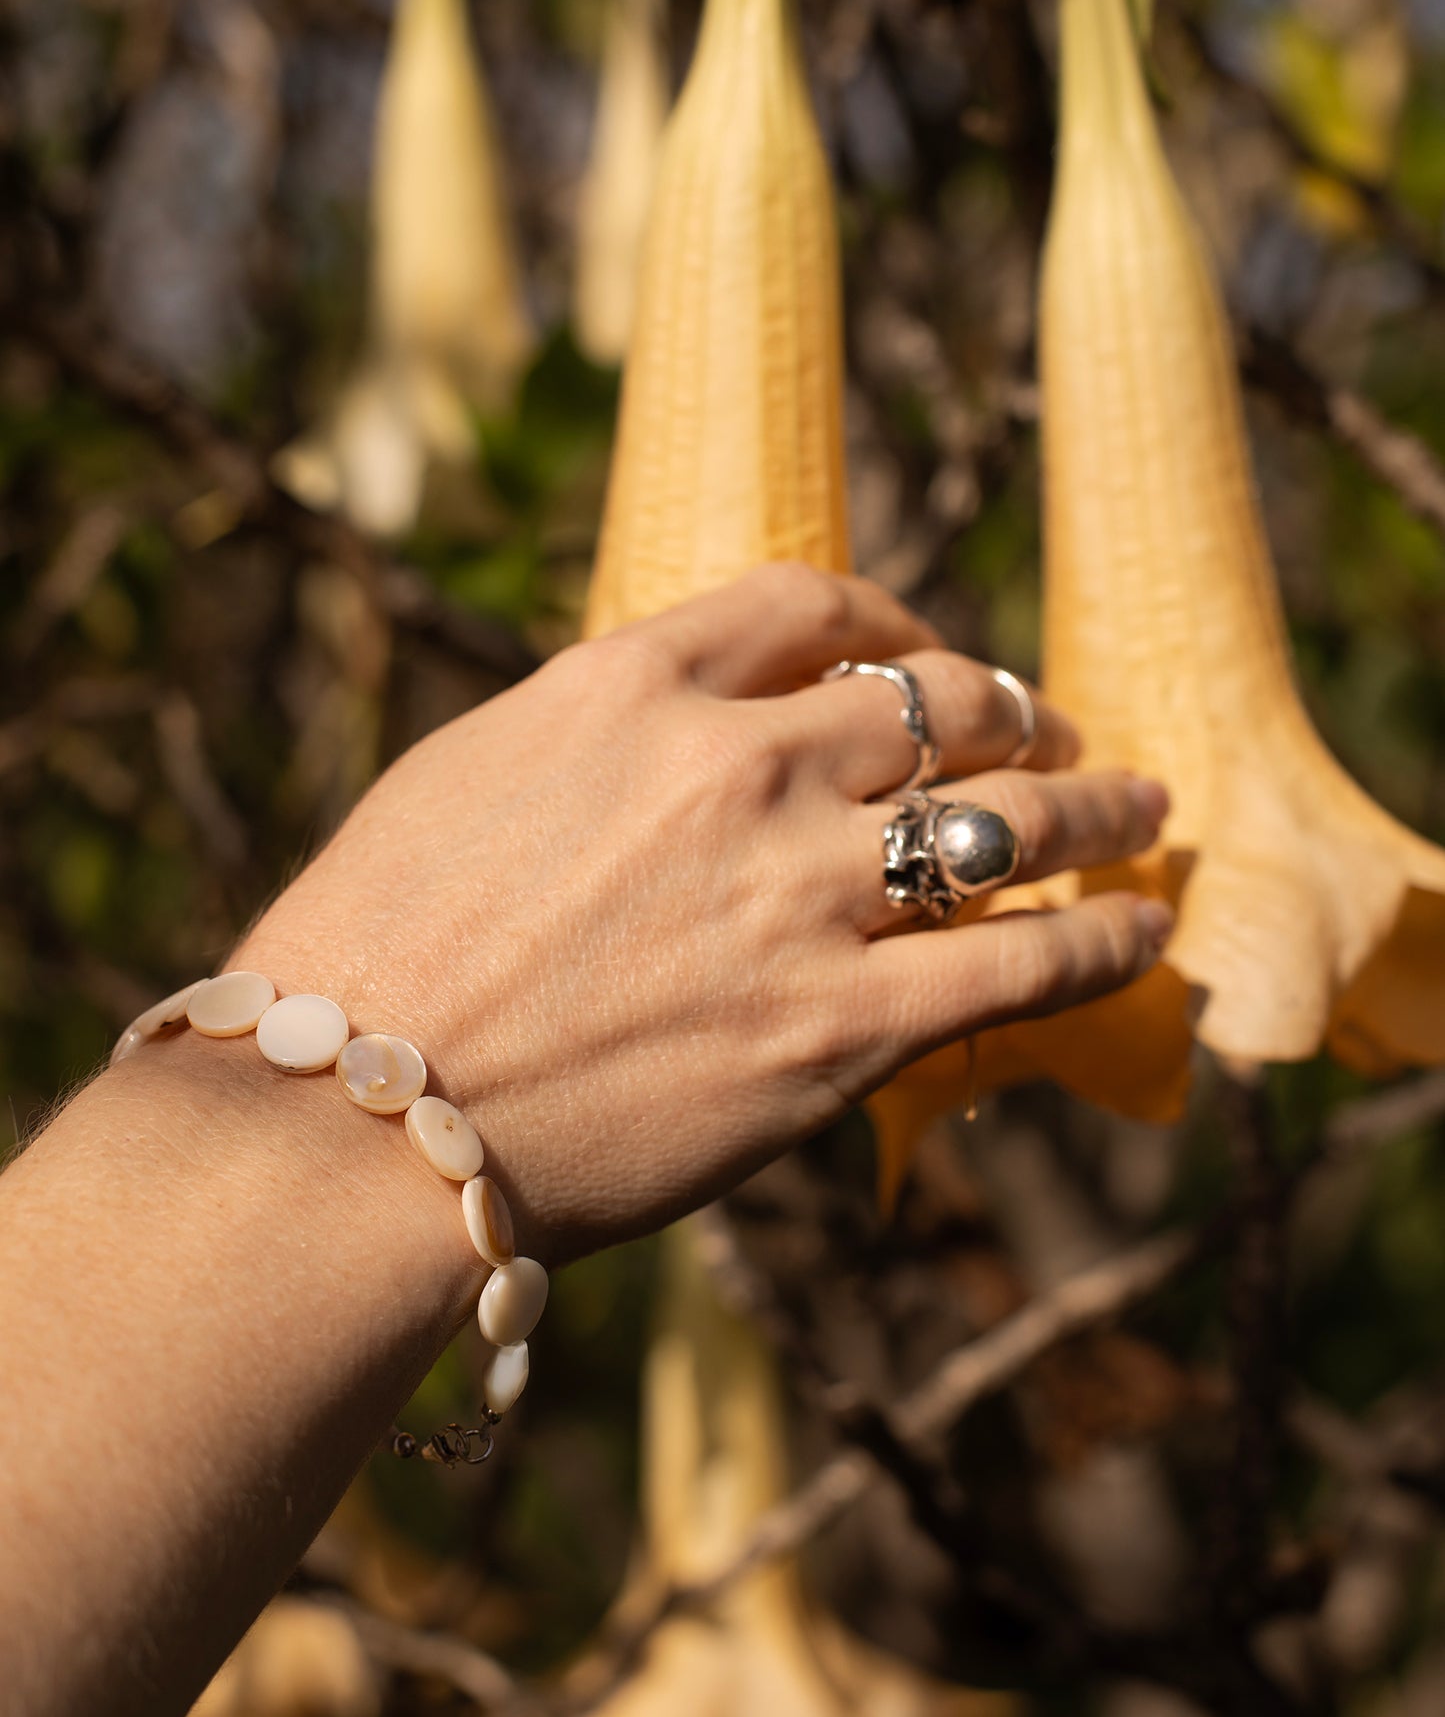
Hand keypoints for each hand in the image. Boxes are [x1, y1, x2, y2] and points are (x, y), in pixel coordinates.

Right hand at [234, 565, 1170, 1262]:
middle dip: (1017, 709)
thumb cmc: (371, 955)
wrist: (345, 1121)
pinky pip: (1021, 964)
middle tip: (1054, 733)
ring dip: (1098, 806)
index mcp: (634, 685)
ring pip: (1009, 817)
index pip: (814, 605)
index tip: (924, 649)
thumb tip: (679, 726)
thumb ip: (597, 731)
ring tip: (1143, 808)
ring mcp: (797, 893)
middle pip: (939, 701)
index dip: (897, 618)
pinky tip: (1147, 931)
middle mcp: (736, 765)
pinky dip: (1105, 941)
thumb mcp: (469, 777)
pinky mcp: (838, 1029)